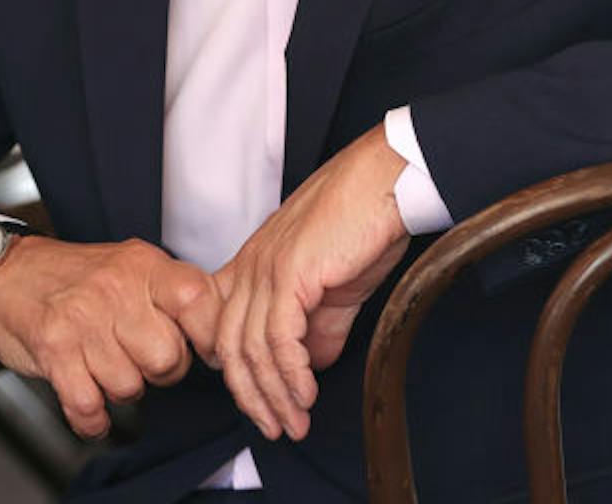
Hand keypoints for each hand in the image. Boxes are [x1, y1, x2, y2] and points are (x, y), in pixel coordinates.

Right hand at [0, 236, 220, 438]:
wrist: (7, 272)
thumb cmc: (77, 277)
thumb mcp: (132, 264)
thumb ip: (173, 293)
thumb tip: (220, 330)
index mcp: (144, 265)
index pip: (198, 299)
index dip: (210, 334)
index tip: (205, 351)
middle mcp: (116, 288)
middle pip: (168, 357)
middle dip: (160, 371)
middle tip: (143, 359)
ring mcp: (82, 318)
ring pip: (129, 386)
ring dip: (120, 389)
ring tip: (106, 367)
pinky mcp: (53, 348)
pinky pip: (88, 406)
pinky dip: (93, 420)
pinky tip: (92, 410)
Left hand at [200, 128, 411, 440]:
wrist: (386, 183)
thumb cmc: (365, 222)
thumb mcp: (337, 285)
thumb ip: (320, 325)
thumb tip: (310, 365)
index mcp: (254, 265)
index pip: (224, 329)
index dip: (238, 373)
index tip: (261, 405)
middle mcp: (250, 267)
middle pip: (228, 348)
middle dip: (252, 396)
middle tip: (275, 427)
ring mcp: (264, 268)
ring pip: (250, 349)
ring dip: (274, 394)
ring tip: (296, 422)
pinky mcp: (288, 273)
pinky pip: (278, 338)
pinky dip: (291, 374)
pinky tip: (306, 393)